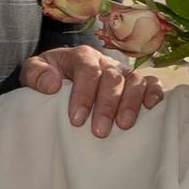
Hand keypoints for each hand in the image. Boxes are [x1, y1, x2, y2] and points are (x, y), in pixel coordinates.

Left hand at [20, 45, 165, 136]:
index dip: (83, 94)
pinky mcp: (137, 84)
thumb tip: (52, 84)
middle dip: (106, 105)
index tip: (76, 120)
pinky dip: (154, 93)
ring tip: (124, 125)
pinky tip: (150, 108)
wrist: (63, 75)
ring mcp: (123, 72)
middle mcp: (105, 62)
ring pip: (134, 80)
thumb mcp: (33, 71)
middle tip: (99, 131)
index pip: (87, 70)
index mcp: (81, 56)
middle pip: (112, 78)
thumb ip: (35, 74)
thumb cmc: (50, 76)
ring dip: (131, 102)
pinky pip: (152, 84)